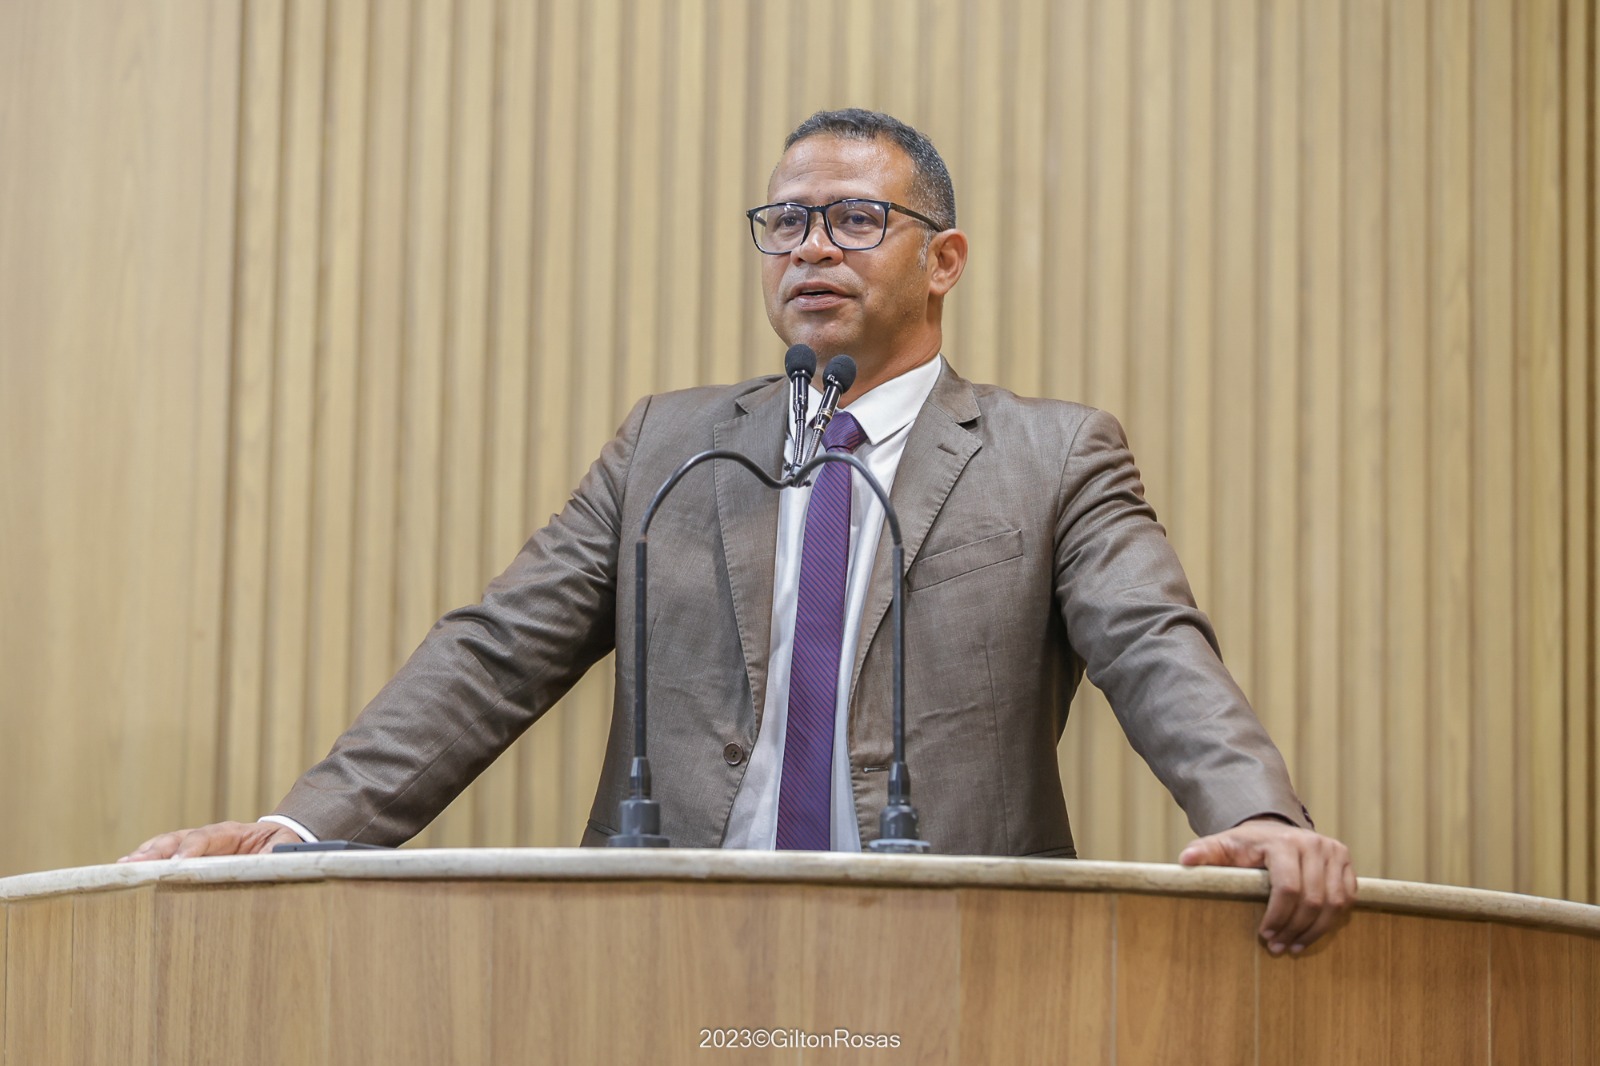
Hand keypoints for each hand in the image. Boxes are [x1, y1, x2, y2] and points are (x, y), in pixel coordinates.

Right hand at [117, 820, 301, 862]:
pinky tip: (130, 869)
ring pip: (167, 844)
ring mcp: (199, 843)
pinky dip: (148, 859)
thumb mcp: (284, 848)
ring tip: (124, 866)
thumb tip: (269, 861)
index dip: (190, 850)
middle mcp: (211, 835)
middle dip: (156, 852)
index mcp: (233, 833)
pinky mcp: (192, 854)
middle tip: (135, 865)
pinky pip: (166, 853)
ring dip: (146, 854)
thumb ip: (274, 856)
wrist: (281, 837)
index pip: (206, 837)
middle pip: (178, 838)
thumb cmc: (282, 845)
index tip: (176, 865)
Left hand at [1179, 816, 1354, 954]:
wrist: (1272, 830)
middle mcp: (1313, 843)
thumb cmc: (1244, 845)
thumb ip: (1204, 853)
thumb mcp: (1222, 846)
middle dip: (1295, 928)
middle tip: (1277, 947)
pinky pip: (1347, 898)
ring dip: (1315, 930)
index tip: (1264, 935)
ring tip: (1294, 947)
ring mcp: (1334, 851)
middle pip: (1313, 898)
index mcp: (1283, 842)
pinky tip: (1312, 934)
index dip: (1278, 916)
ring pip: (1334, 903)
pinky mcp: (1346, 862)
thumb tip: (1185, 860)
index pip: (1287, 887)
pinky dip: (1332, 921)